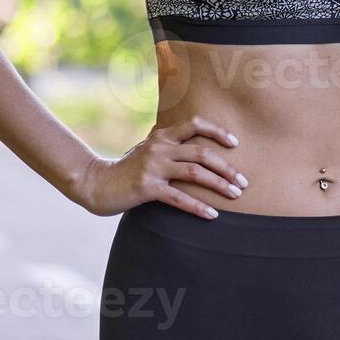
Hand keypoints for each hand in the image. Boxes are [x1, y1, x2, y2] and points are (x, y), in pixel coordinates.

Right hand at [74, 114, 246, 218]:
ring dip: (219, 184)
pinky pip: (178, 198)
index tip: (236, 143)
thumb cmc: (125, 168)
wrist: (96, 183)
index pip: (195, 124)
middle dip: (227, 167)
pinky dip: (198, 207)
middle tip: (244, 181)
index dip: (218, 131)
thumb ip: (163, 141)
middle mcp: (159, 148)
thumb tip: (179, 133)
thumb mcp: (145, 148)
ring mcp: (153, 167)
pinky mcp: (147, 188)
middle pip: (202, 152)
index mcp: (161, 136)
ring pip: (195, 173)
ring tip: (236, 195)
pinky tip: (212, 215)